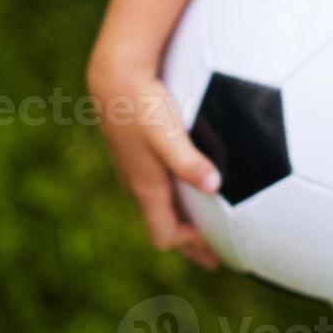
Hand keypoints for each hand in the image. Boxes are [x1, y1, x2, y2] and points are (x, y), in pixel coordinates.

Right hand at [88, 50, 222, 269]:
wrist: (114, 75)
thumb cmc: (142, 103)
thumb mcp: (168, 132)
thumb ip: (188, 160)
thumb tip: (215, 185)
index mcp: (145, 186)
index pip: (164, 235)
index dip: (190, 247)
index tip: (218, 252)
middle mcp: (136, 184)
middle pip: (162, 226)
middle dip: (189, 243)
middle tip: (215, 257)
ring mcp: (133, 169)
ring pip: (158, 206)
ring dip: (181, 220)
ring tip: (206, 224)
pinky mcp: (135, 152)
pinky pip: (156, 186)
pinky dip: (175, 197)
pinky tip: (192, 181)